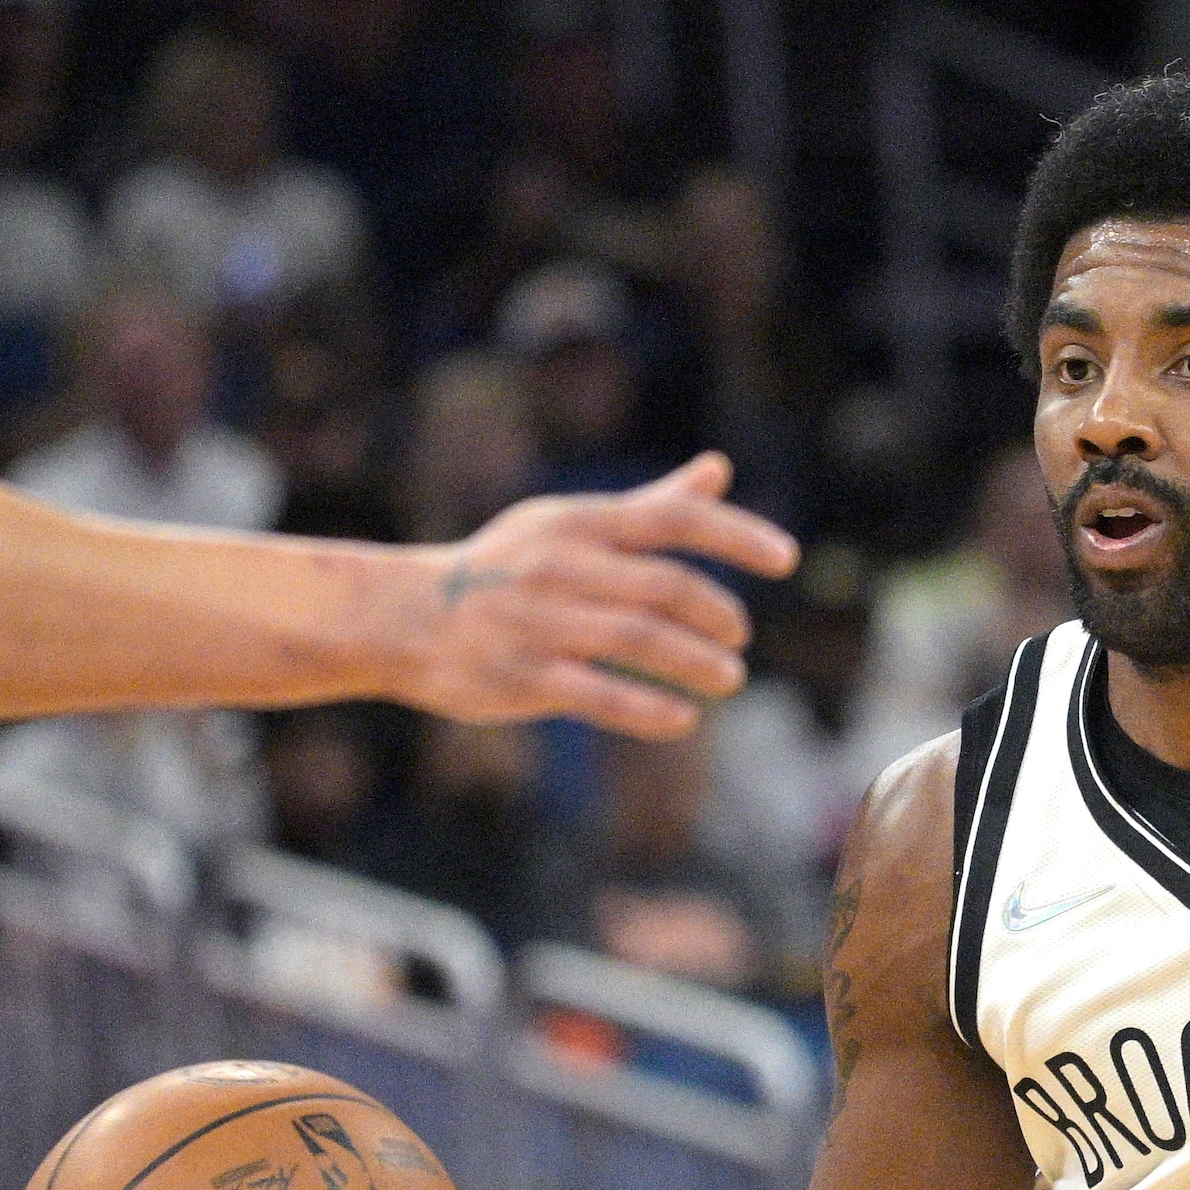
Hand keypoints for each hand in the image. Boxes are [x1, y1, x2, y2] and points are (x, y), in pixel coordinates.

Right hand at [394, 455, 799, 739]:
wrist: (402, 616)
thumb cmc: (502, 568)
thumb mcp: (569, 524)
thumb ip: (649, 504)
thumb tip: (718, 470)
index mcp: (579, 523)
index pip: (673, 518)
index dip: (737, 535)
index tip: (786, 559)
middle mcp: (561, 566)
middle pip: (665, 588)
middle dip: (718, 615)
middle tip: (741, 636)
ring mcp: (540, 622)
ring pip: (640, 642)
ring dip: (697, 664)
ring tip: (729, 678)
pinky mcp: (523, 677)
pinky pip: (601, 696)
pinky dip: (650, 710)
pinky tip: (682, 718)